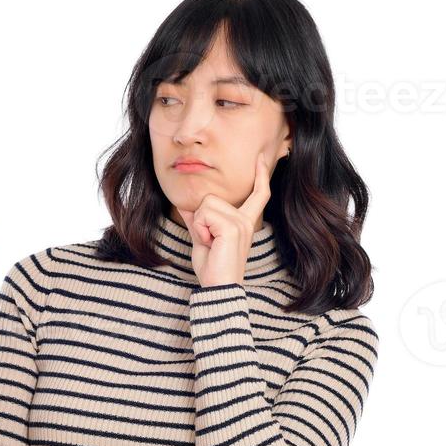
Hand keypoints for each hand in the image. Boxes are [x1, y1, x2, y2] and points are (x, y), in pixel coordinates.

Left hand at [185, 150, 274, 286]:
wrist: (218, 287)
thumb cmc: (212, 268)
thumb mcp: (202, 240)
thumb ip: (198, 222)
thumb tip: (185, 206)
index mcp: (244, 221)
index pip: (258, 194)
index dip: (260, 175)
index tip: (260, 158)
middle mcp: (246, 220)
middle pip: (211, 198)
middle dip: (200, 218)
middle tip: (207, 241)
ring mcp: (241, 223)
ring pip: (206, 204)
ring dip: (199, 224)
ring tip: (209, 243)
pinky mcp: (232, 227)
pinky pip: (204, 214)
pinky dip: (200, 229)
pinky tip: (210, 243)